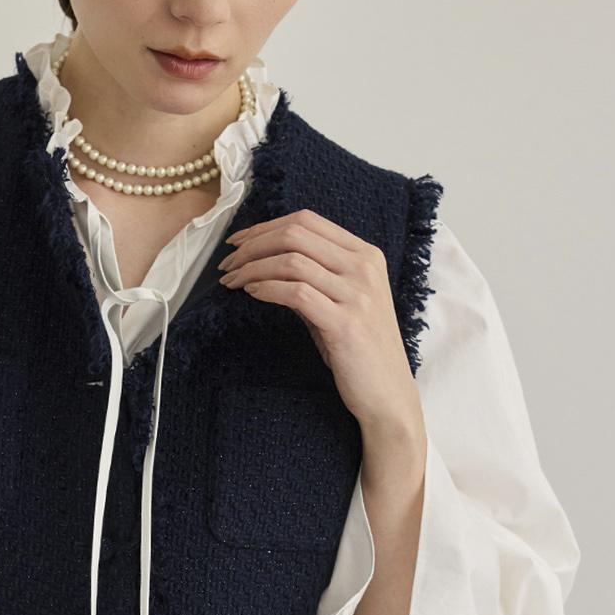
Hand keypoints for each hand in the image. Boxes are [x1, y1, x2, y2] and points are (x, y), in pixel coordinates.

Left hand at [218, 209, 420, 431]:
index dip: (266, 226)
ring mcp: (357, 294)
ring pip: (292, 261)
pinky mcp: (345, 323)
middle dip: (252, 245)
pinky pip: (296, 293)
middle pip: (296, 235)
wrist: (387, 393)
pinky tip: (252, 293)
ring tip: (232, 281)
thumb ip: (313, 279)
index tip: (238, 241)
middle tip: (227, 263)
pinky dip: (267, 288)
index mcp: (366, 255)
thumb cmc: (360, 351)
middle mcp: (364, 268)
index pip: (307, 221)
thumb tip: (266, 264)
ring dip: (252, 268)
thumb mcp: (340, 303)